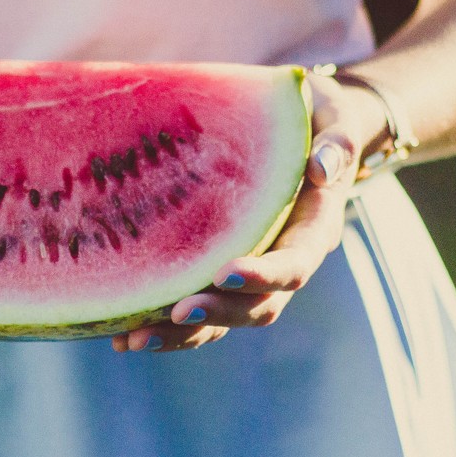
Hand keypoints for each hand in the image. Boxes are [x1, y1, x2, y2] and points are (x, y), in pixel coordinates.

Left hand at [110, 73, 386, 352]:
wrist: (303, 128)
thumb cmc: (317, 118)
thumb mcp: (333, 117)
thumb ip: (336, 141)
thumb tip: (322, 168)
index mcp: (314, 231)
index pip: (294, 265)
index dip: (264, 276)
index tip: (225, 274)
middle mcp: (283, 261)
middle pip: (257, 306)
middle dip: (217, 314)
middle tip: (176, 313)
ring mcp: (251, 272)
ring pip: (222, 319)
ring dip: (182, 334)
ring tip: (134, 339)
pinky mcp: (220, 273)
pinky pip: (196, 307)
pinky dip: (162, 325)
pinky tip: (119, 335)